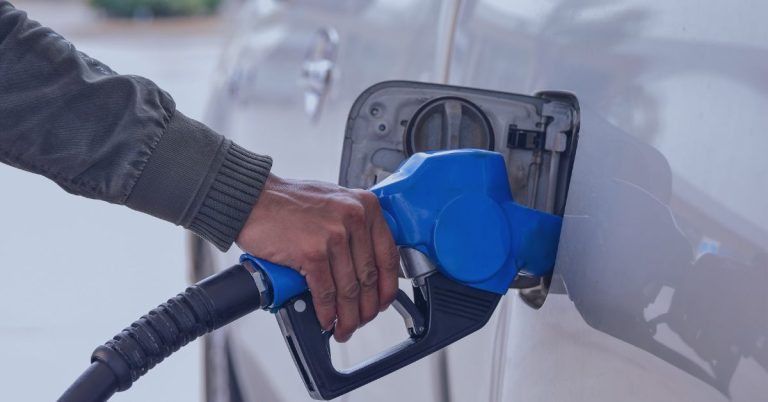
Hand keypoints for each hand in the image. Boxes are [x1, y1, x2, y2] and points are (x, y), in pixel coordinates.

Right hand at [236, 173, 399, 341]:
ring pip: (349, 289)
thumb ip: (355, 227)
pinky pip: (325, 292)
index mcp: (366, 207)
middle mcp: (355, 219)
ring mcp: (334, 236)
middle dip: (366, 308)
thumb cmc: (290, 201)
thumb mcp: (336, 203)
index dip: (388, 287)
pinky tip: (326, 320)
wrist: (254, 198)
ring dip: (347, 317)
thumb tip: (366, 264)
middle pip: (369, 277)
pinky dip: (327, 312)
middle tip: (361, 321)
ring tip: (344, 329)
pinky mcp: (312, 252)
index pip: (389, 256)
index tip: (383, 302)